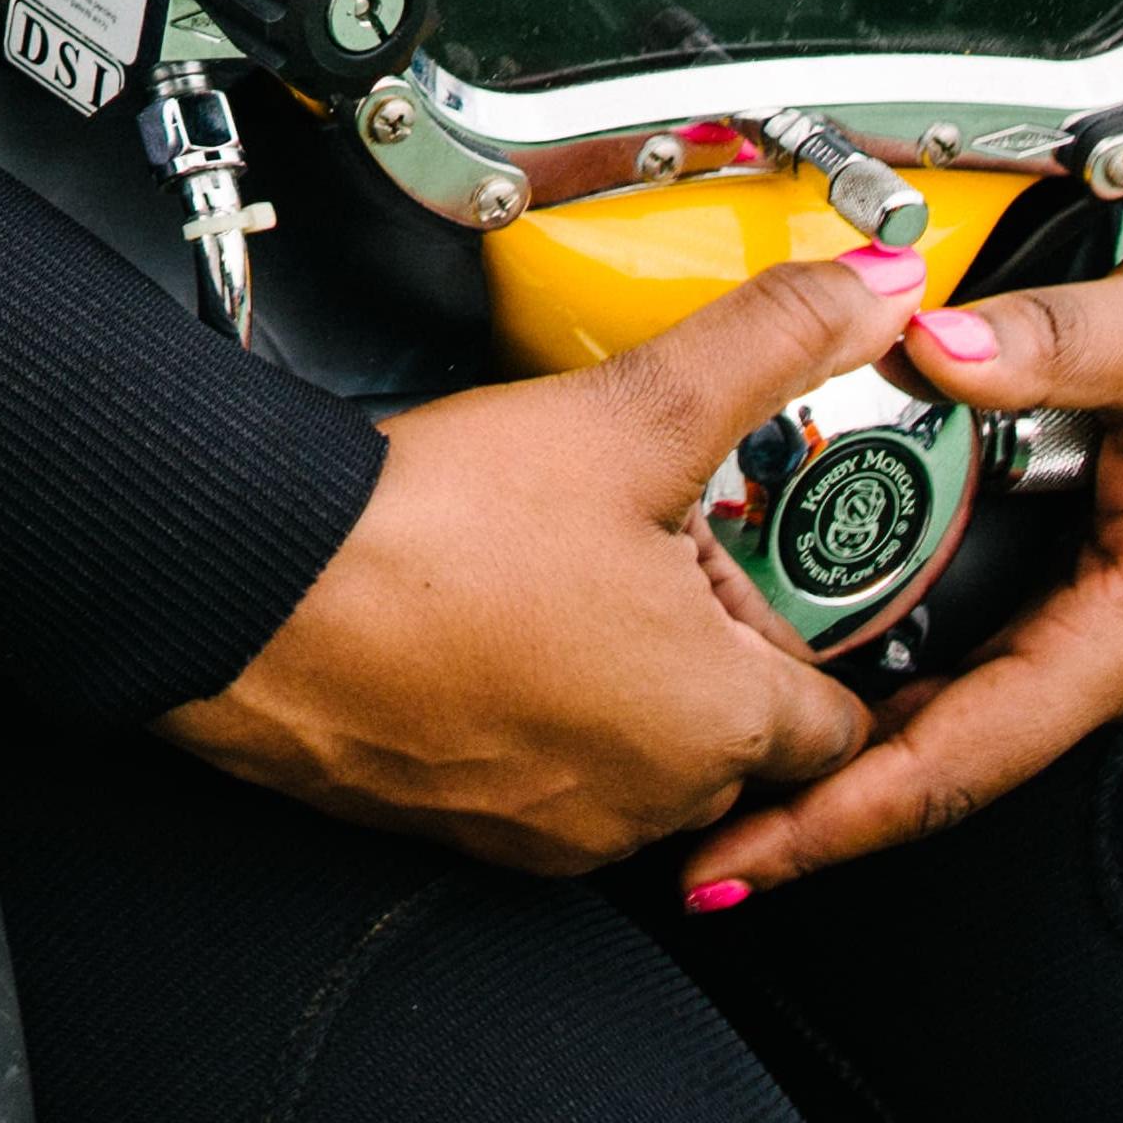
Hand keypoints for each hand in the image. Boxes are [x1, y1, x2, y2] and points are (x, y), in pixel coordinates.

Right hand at [162, 246, 928, 876]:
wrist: (260, 595)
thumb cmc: (433, 538)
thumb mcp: (633, 411)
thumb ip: (767, 346)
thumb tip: (863, 296)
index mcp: (714, 725)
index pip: (838, 725)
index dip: (819, 633)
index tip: (792, 572)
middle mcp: (642, 803)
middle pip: (735, 734)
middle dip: (713, 636)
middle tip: (666, 532)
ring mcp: (545, 826)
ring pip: (635, 753)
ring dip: (626, 669)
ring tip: (575, 553)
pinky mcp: (458, 821)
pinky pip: (540, 767)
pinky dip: (537, 697)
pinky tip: (492, 601)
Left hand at [680, 165, 1122, 904]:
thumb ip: (1045, 343)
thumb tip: (932, 344)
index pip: (967, 757)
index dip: (849, 815)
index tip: (749, 859)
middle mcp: (1102, 640)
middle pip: (939, 752)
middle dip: (817, 801)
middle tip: (692, 837)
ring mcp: (1081, 605)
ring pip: (938, 694)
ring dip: (831, 732)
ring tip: (711, 760)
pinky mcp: (1062, 557)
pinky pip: (950, 625)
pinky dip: (865, 643)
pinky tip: (781, 635)